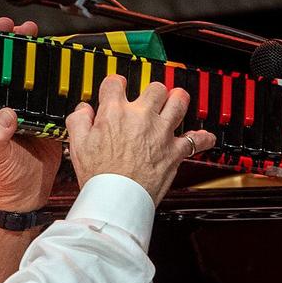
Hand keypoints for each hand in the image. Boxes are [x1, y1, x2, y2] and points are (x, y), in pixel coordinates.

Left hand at [0, 17, 61, 211]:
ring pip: (29, 77)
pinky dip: (55, 79)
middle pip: (7, 69)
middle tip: (21, 29)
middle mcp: (4, 107)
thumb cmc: (5, 178)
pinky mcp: (44, 118)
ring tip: (38, 36)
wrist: (26, 195)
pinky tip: (61, 65)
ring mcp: (25, 111)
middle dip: (13, 45)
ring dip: (34, 57)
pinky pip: (50, 94)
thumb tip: (4, 117)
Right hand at [64, 77, 216, 203]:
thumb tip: (84, 110)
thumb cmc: (99, 175)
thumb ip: (78, 121)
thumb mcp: (77, 144)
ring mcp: (161, 132)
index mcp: (115, 112)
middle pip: (154, 88)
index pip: (115, 83)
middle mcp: (141, 117)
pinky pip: (197, 141)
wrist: (117, 198)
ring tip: (176, 101)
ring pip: (179, 102)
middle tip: (150, 99)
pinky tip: (204, 137)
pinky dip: (203, 139)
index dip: (115, 84)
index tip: (116, 89)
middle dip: (152, 91)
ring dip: (178, 100)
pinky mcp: (175, 151)